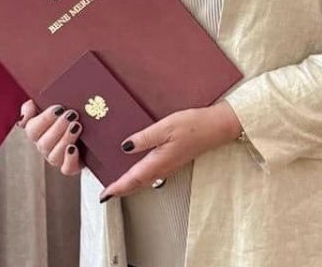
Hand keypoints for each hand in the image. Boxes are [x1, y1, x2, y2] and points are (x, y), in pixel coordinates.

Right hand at [20, 99, 84, 175]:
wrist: (88, 130)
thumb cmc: (66, 113)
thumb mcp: (51, 104)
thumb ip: (32, 106)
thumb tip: (25, 114)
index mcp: (37, 132)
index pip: (32, 130)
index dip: (44, 119)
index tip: (59, 108)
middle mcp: (45, 146)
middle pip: (44, 143)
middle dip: (58, 128)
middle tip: (71, 115)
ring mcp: (57, 158)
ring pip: (54, 155)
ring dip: (65, 139)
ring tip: (77, 126)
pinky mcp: (70, 166)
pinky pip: (67, 169)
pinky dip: (69, 159)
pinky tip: (74, 148)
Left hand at [98, 101, 242, 201]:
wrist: (216, 128)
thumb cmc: (193, 125)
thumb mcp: (166, 127)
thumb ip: (144, 137)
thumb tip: (125, 147)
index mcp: (158, 161)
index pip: (133, 179)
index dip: (117, 188)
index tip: (104, 196)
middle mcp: (163, 168)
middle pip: (137, 184)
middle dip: (121, 190)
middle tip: (106, 195)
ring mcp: (169, 167)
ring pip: (144, 181)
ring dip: (130, 185)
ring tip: (117, 186)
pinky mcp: (173, 162)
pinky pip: (152, 176)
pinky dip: (140, 178)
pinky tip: (137, 172)